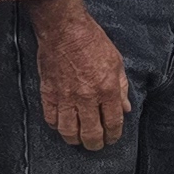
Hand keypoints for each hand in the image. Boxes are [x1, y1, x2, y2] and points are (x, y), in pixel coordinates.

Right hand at [28, 0, 131, 149]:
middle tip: (96, 144)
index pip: (113, 123)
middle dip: (96, 144)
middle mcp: (87, 97)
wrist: (64, 28)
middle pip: (91, 133)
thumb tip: (125, 108)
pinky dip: (57, 126)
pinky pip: (51, 119)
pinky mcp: (48, 93)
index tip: (112, 138)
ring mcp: (66, 97)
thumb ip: (121, 87)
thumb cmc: (92, 40)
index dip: (114, 135)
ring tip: (79, 138)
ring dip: (75, 139)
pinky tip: (62, 124)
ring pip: (69, 132)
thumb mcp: (116, 61)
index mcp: (107, 89)